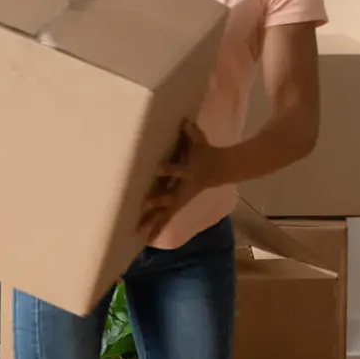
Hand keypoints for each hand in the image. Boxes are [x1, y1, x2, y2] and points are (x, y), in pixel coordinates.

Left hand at [139, 120, 219, 239]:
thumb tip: (183, 119)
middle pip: (168, 196)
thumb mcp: (200, 141)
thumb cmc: (206, 153)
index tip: (157, 168)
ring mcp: (180, 199)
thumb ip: (191, 131)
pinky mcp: (177, 205)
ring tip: (137, 233)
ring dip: (152, 223)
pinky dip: (156, 228)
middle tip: (141, 207)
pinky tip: (145, 239)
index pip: (177, 170)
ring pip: (165, 213)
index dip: (169, 169)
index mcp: (188, 172)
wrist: (222, 169)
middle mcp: (182, 188)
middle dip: (156, 201)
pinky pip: (165, 219)